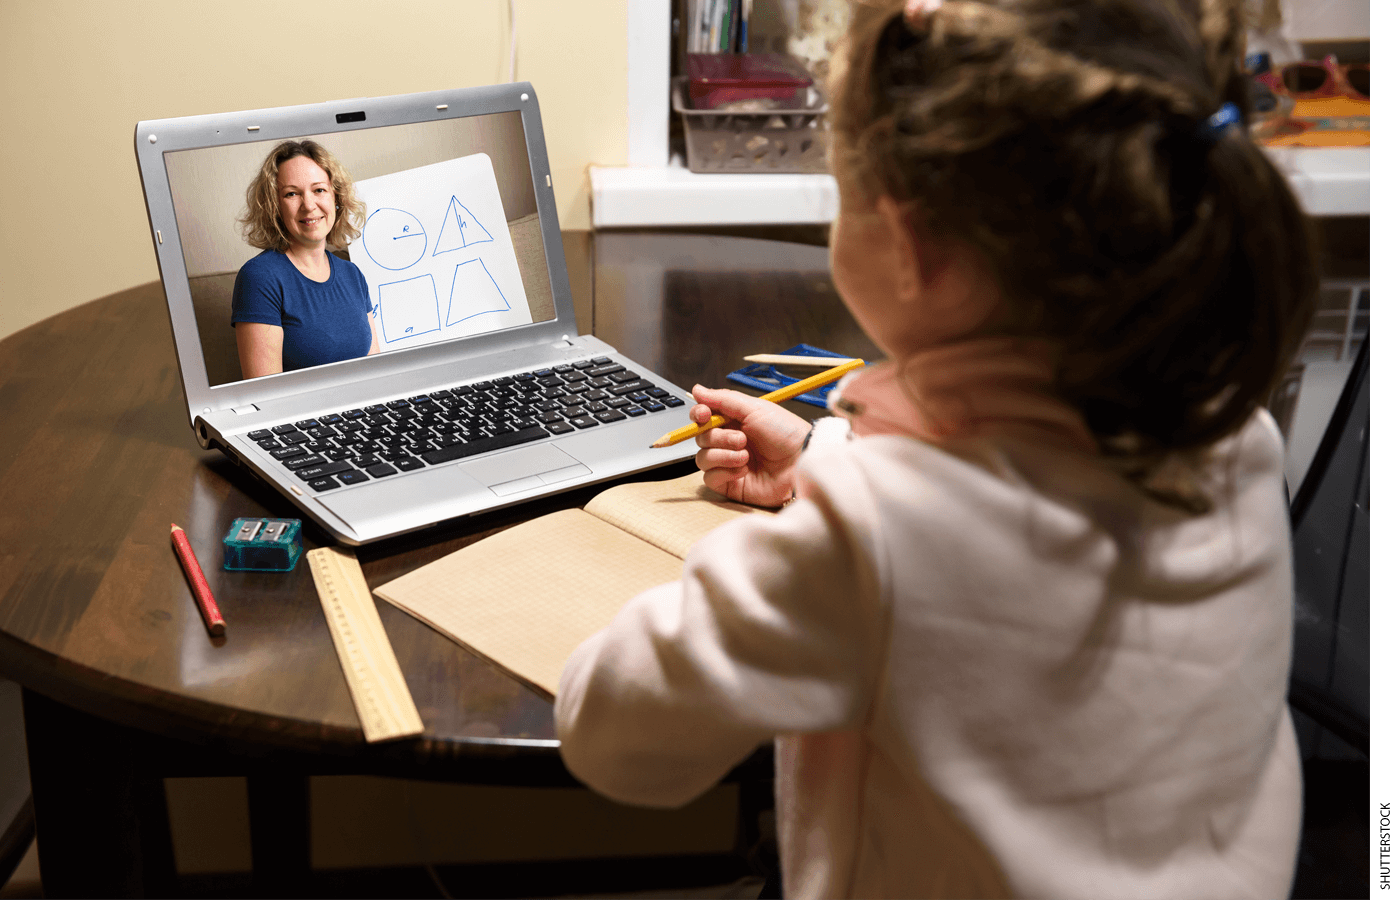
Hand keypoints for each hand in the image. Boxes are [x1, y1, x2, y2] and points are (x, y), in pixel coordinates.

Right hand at [690, 384, 811, 507]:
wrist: (801, 461)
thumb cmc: (786, 433)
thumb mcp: (754, 408)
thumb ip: (723, 399)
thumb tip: (697, 389)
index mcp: (734, 421)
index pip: (703, 417)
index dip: (699, 415)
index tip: (704, 414)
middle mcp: (729, 442)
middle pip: (701, 437)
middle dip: (719, 437)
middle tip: (742, 439)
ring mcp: (728, 463)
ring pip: (703, 458)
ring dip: (723, 455)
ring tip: (746, 456)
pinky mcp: (730, 484)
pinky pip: (710, 478)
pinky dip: (725, 472)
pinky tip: (744, 470)